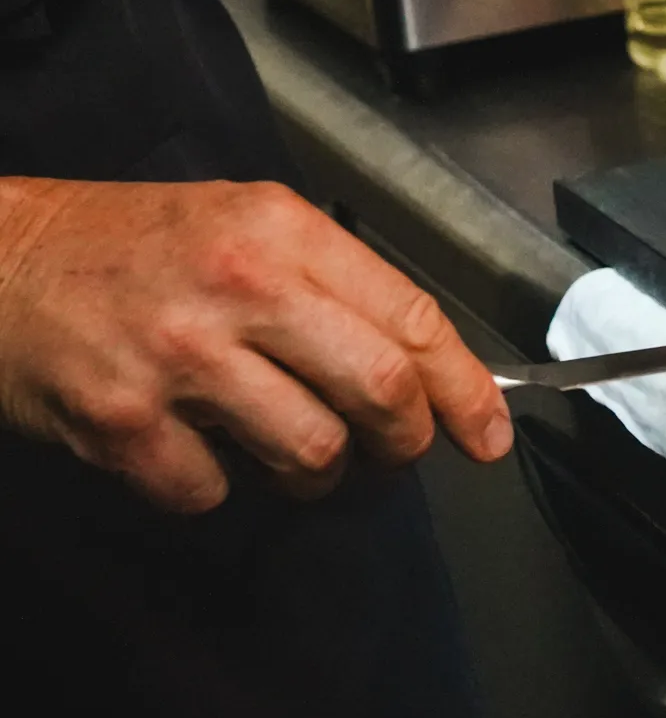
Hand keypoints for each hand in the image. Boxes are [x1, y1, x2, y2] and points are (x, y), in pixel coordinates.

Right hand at [0, 178, 512, 512]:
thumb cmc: (128, 246)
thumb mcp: (243, 225)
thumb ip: (332, 286)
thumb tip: (423, 366)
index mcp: (283, 231)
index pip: (413, 319)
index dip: (466, 390)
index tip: (491, 435)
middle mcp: (240, 287)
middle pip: (380, 392)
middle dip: (404, 443)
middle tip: (393, 455)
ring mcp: (179, 356)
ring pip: (312, 454)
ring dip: (315, 474)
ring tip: (287, 449)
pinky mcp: (123, 420)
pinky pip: (213, 492)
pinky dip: (214, 487)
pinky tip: (191, 447)